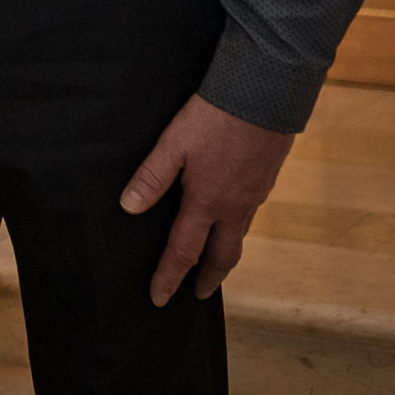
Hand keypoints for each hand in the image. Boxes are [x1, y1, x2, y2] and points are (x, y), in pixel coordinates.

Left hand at [121, 93, 295, 304]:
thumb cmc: (214, 118)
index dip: (169, 276)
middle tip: (198, 295)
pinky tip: (230, 221)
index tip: (158, 299)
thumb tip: (128, 208)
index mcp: (207, 202)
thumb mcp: (173, 144)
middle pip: (222, 256)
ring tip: (213, 265)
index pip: (184, 251)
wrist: (264, 95)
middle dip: (208, 279)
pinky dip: (236, 230)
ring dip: (224, 257)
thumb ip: (152, 177)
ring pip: (238, 237)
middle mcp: (234, 207)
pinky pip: (248, 217)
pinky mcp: (265, 181)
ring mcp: (254, 196)